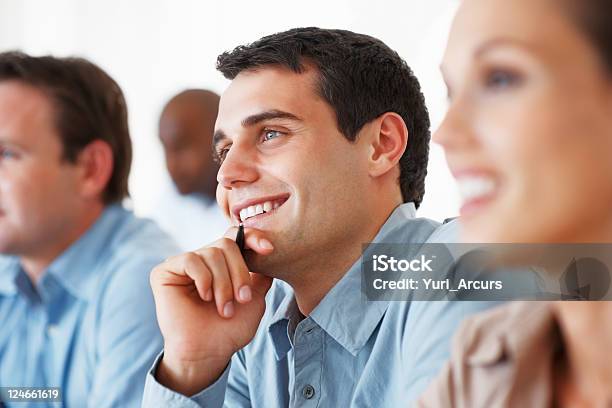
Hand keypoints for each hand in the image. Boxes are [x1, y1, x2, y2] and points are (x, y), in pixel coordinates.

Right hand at [150, 226, 273, 394]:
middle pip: (227, 244)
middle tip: (242, 298)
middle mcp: (203, 259)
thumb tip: (267, 248)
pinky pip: (190, 260)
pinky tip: (205, 297)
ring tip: (224, 308)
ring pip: (211, 253)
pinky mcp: (165, 271)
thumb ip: (261, 273)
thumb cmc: (230, 328)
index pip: (237, 236)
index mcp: (223, 263)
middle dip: (239, 272)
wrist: (209, 352)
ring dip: (223, 283)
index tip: (269, 250)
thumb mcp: (254, 297)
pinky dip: (204, 279)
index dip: (253, 238)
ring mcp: (184, 264)